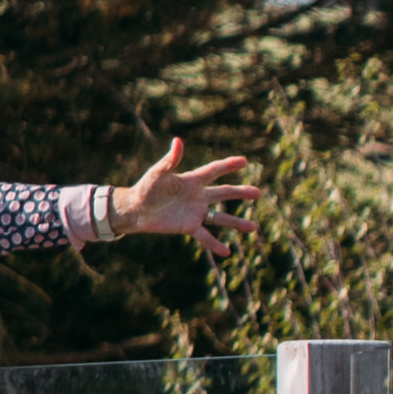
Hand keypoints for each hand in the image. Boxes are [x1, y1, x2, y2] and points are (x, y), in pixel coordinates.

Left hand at [113, 140, 260, 253]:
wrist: (134, 209)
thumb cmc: (145, 188)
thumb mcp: (158, 172)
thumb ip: (171, 159)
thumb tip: (178, 141)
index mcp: (192, 181)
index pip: (214, 171)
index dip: (228, 165)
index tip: (244, 161)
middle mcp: (197, 196)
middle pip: (224, 193)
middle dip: (241, 193)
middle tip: (258, 193)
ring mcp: (194, 212)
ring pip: (220, 217)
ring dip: (236, 223)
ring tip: (253, 228)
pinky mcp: (188, 226)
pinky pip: (205, 236)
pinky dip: (215, 244)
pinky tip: (227, 253)